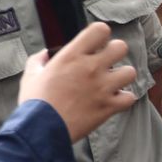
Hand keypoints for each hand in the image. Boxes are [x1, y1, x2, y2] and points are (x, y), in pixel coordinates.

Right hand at [19, 22, 137, 140]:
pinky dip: (123, 100)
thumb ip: (39, 61)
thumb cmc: (34, 104)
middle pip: (121, 47)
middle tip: (105, 64)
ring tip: (111, 84)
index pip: (100, 30)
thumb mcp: (30, 76)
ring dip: (122, 77)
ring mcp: (102, 87)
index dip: (100, 36)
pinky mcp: (108, 106)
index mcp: (72, 56)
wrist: (39, 132)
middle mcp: (91, 67)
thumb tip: (45, 54)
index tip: (95, 45)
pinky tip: (112, 101)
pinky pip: (129, 98)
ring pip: (130, 72)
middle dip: (114, 54)